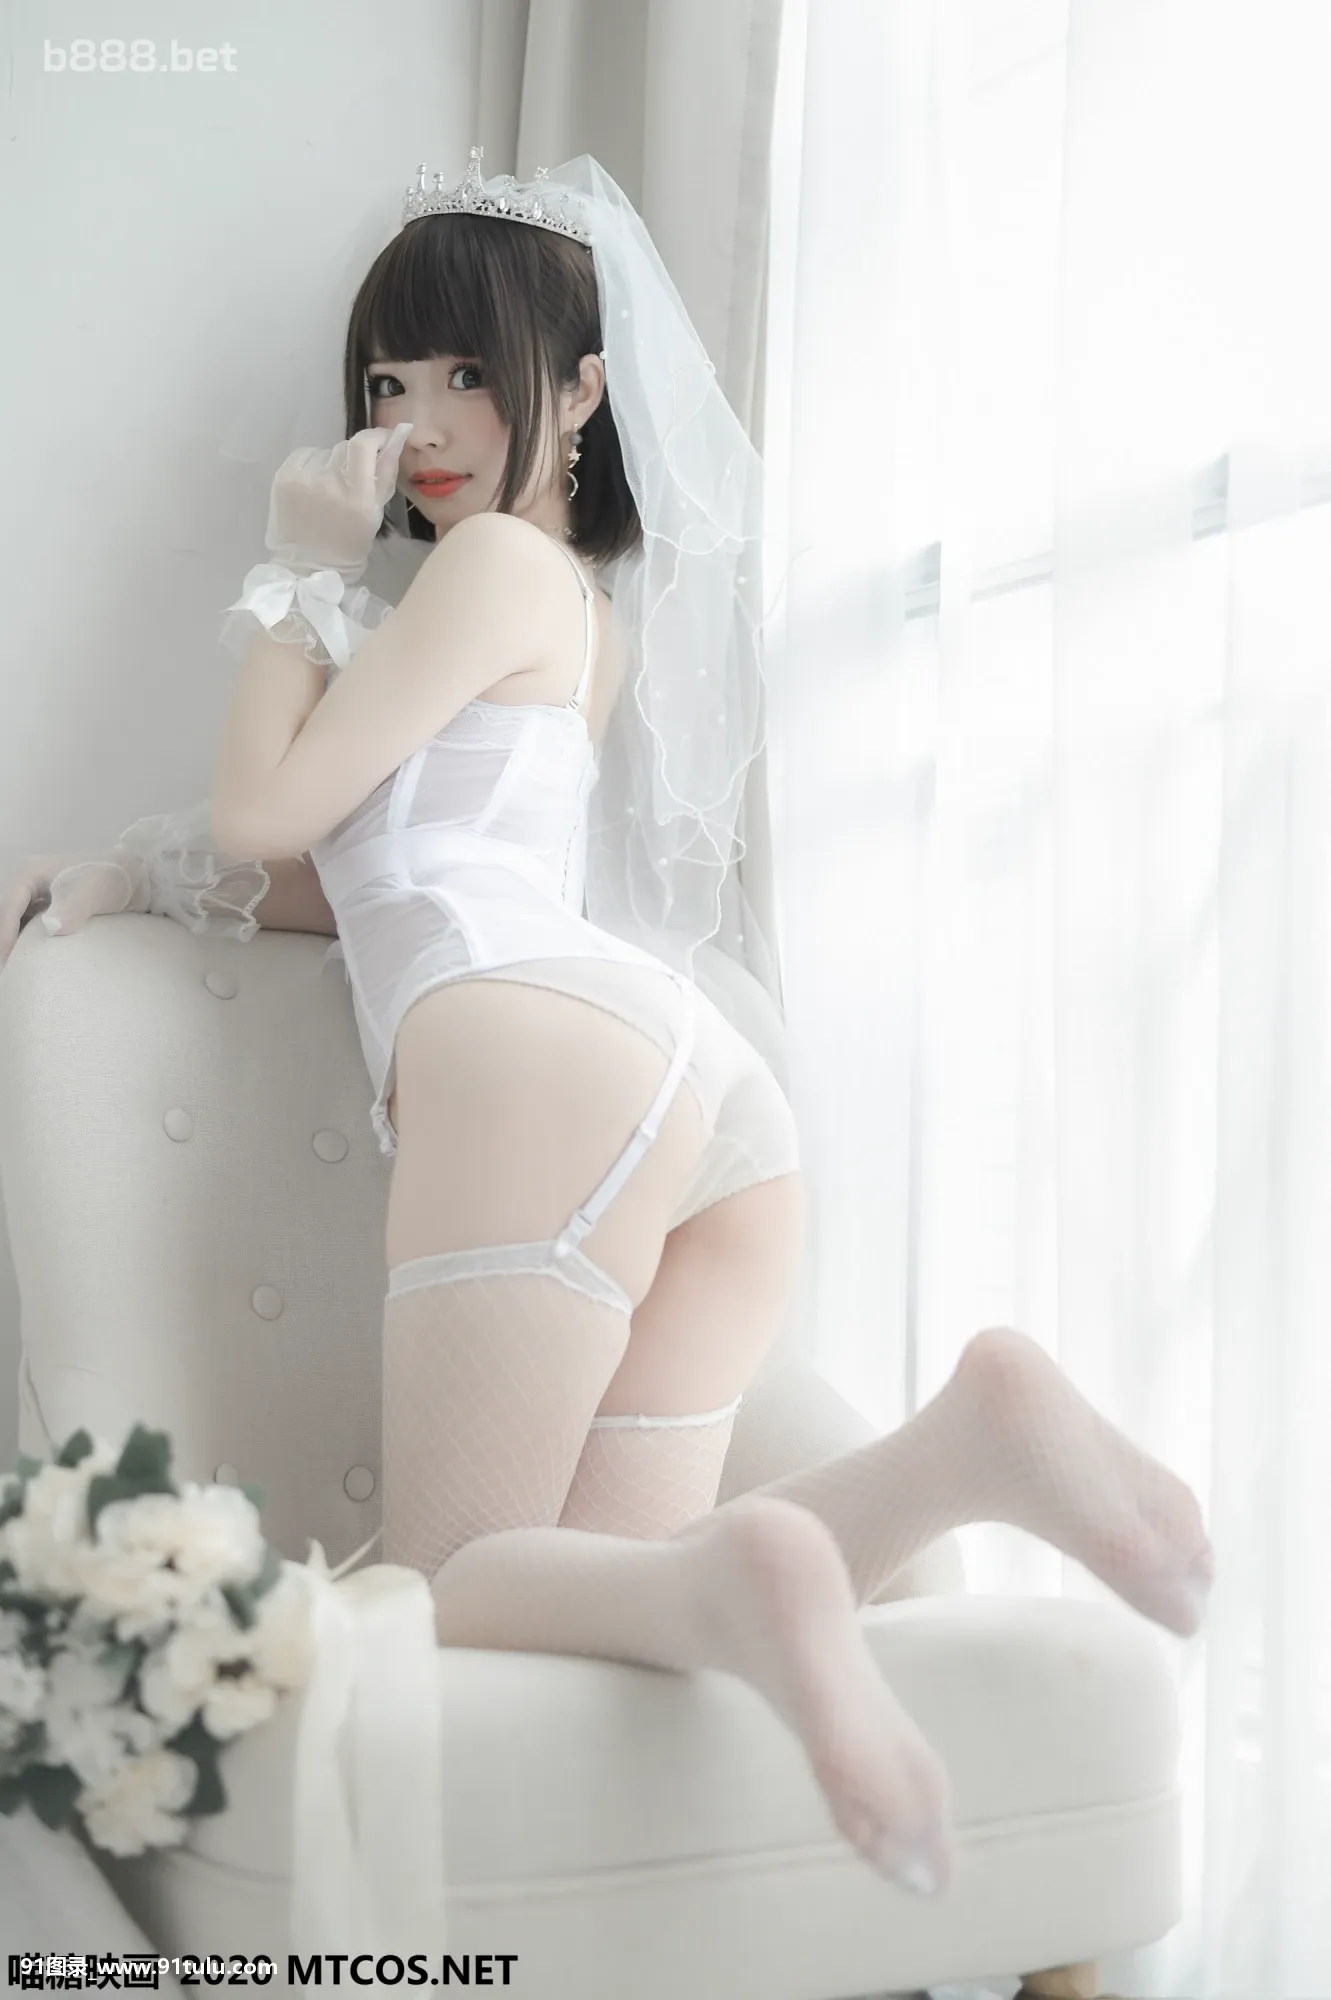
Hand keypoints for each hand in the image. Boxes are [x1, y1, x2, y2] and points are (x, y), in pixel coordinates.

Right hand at [0, 851, 146, 971]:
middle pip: (9, 916)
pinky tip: (31, 958)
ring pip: (17, 922)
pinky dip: (29, 941)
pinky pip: (30, 925)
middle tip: (9, 970)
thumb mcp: (92, 892)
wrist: (135, 874)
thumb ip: (72, 909)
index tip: (7, 964)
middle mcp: (27, 882)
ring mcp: (37, 893)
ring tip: (16, 968)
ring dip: (16, 943)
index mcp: (28, 873)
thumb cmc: (111, 878)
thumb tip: (52, 928)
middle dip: (6, 942)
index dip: (5, 938)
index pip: (8, 911)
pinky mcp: (49, 905)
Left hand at [265, 422, 413, 581]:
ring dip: (331, 464)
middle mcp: (328, 483)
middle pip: (345, 447)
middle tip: (351, 479)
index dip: (376, 435)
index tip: (382, 439)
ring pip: (325, 452)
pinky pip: (304, 455)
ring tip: (328, 489)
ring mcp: (303, 479)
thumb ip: (385, 475)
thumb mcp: (375, 515)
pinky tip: (312, 486)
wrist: (308, 568)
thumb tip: (395, 438)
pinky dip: (311, 465)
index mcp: (356, 497)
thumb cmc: (349, 546)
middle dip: (353, 458)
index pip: (363, 445)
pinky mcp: (283, 478)